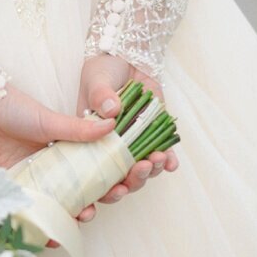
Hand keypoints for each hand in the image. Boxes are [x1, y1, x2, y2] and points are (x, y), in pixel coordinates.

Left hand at [0, 86, 114, 245]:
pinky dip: (45, 229)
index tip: (134, 174)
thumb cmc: (12, 109)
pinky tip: (54, 234)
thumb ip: (77, 127)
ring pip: (65, 208)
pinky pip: (35, 216)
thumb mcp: (47, 118)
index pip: (102, 168)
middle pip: (89, 191)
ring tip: (87, 215)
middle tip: (118, 192)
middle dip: (109, 196)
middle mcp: (57, 171)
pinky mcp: (16, 194)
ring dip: (80, 216)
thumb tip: (112, 125)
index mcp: (70, 151)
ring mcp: (38, 184)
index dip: (121, 174)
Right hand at [72, 53, 176, 223]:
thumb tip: (111, 110)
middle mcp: (107, 151)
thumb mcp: (95, 80)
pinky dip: (168, 162)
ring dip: (149, 173)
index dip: (93, 194)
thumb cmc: (101, 71)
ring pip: (139, 172)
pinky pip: (161, 156)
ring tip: (156, 161)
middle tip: (136, 173)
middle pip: (116, 181)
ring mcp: (131, 145)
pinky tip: (171, 164)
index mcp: (85, 145)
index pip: (87, 177)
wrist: (128, 57)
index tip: (102, 199)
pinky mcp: (152, 136)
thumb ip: (100, 95)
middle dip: (128, 184)